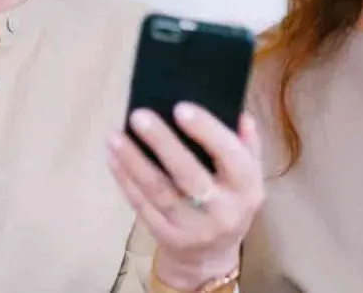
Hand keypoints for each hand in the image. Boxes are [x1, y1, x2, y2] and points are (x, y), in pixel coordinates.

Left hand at [107, 103, 264, 289]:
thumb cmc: (230, 200)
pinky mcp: (165, 235)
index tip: (180, 106)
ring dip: (134, 161)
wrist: (212, 256)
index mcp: (247, 189)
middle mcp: (221, 211)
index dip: (207, 131)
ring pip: (159, 192)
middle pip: (189, 175)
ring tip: (115, 136)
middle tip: (139, 115)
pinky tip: (113, 157)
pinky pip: (142, 205)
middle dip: (162, 143)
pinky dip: (125, 180)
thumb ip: (247, 144)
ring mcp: (191, 228)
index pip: (230, 156)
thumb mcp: (249, 175)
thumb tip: (240, 115)